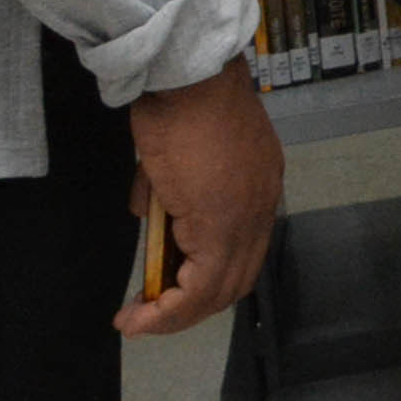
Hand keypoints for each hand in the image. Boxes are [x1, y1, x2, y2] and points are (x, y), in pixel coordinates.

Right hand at [116, 58, 280, 336]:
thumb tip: (153, 214)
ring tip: (138, 321)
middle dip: (191, 305)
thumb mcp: (182, 154)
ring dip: (175, 314)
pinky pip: (199, 287)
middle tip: (150, 315)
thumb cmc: (182, 103)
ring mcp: (246, 218)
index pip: (242, 249)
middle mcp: (262, 207)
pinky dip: (168, 310)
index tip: (168, 290)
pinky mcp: (221, 228)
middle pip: (236, 278)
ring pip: (219, 289)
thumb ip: (175, 190)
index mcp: (259, 185)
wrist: (187, 79)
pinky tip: (138, 316)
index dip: (207, 278)